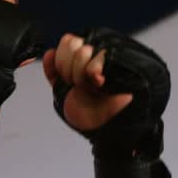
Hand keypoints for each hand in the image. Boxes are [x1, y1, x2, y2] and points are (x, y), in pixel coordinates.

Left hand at [46, 27, 174, 177]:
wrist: (113, 135)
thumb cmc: (91, 118)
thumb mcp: (64, 95)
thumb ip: (55, 73)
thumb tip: (49, 52)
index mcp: (85, 59)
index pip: (67, 42)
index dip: (63, 63)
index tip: (71, 83)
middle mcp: (99, 54)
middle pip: (73, 42)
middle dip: (71, 69)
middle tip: (83, 87)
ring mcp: (113, 57)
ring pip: (85, 47)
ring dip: (82, 72)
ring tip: (94, 88)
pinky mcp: (128, 61)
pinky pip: (102, 52)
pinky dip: (93, 69)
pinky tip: (99, 83)